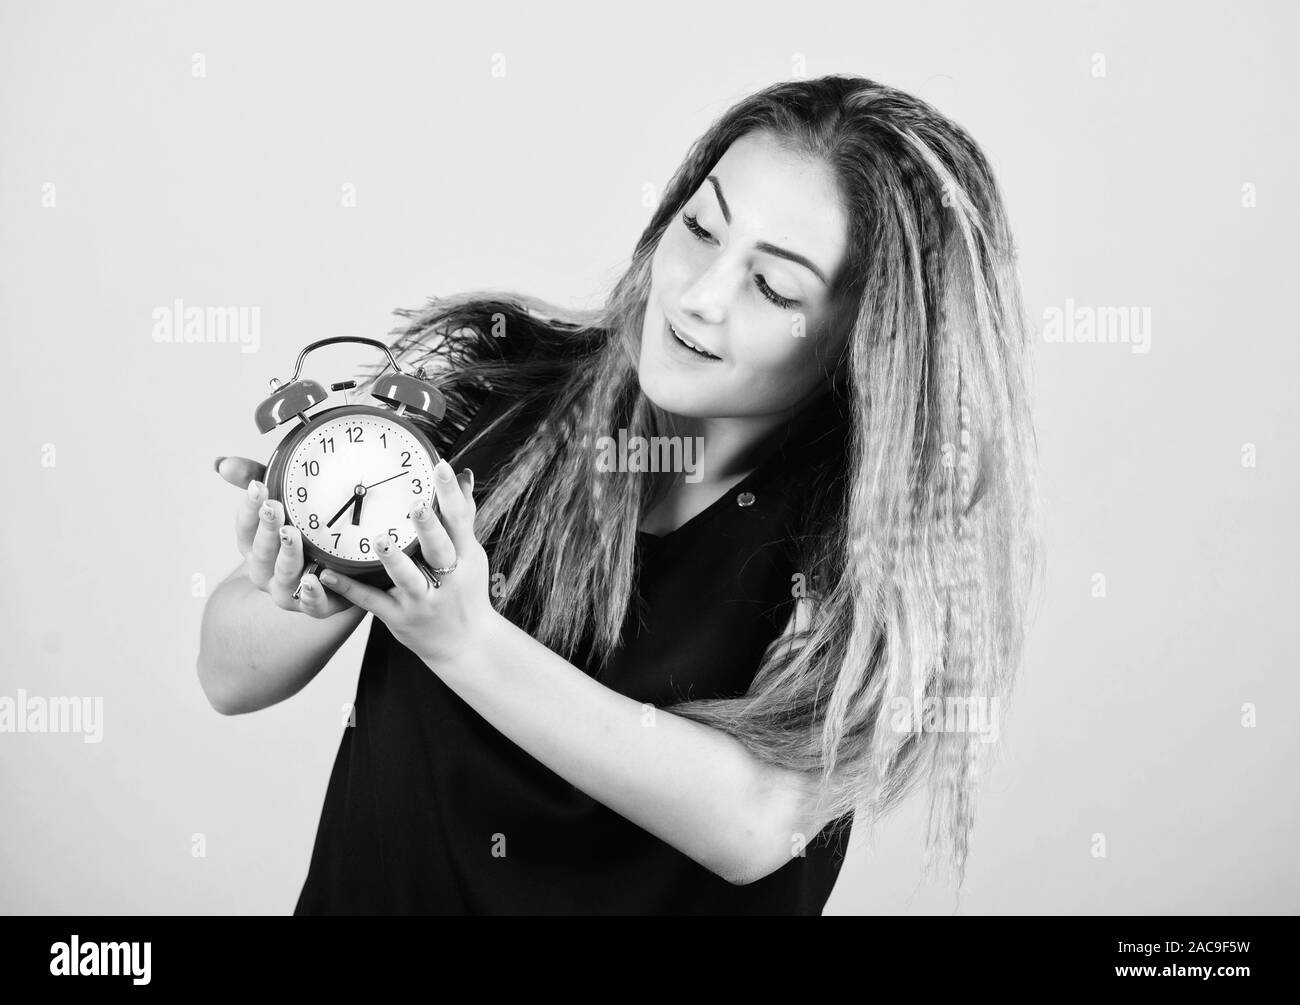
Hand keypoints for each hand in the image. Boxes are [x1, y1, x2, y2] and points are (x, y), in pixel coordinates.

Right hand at [215, 455, 353, 617]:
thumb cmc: (307, 532)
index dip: (249, 508)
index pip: (245, 526)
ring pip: (284, 575)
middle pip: (261, 551)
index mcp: (255, 546)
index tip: (257, 487)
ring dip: (288, 554)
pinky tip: (313, 580)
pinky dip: (312, 594)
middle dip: (267, 528)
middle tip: (274, 507)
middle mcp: (266, 571)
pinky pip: (313, 605)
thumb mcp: (286, 500)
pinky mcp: (317, 606)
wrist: (343, 568)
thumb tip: (222, 464)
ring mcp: (289, 590)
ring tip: (293, 534)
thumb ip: (259, 479)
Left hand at [314, 458, 491, 666]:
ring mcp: (422, 600)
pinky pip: (372, 601)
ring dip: (393, 559)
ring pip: (407, 578)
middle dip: (428, 528)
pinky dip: (349, 587)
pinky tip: (327, 572)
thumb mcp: (472, 554)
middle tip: (417, 505)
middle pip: (439, 550)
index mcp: (465, 557)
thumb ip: (463, 516)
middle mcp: (447, 578)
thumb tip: (465, 475)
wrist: (465, 644)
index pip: (459, 520)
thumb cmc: (466, 592)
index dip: (451, 494)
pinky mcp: (399, 617)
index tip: (440, 466)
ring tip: (378, 541)